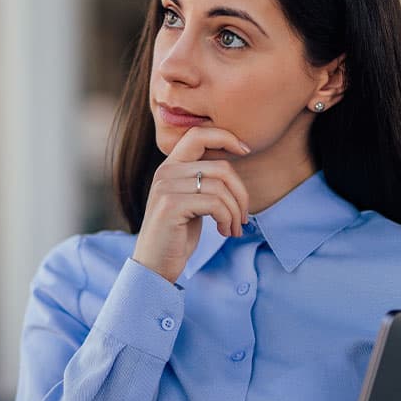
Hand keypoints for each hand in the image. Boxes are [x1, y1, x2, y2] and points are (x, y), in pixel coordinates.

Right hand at [132, 126, 249, 283]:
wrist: (154, 266)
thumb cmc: (177, 236)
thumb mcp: (191, 202)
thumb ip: (203, 181)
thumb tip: (233, 167)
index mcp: (170, 167)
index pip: (198, 134)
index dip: (226, 137)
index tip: (246, 150)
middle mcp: (165, 172)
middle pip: (221, 167)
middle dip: (241, 193)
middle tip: (244, 217)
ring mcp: (166, 187)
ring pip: (221, 187)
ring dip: (235, 212)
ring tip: (233, 229)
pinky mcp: (171, 205)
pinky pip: (215, 203)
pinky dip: (227, 219)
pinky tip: (224, 232)